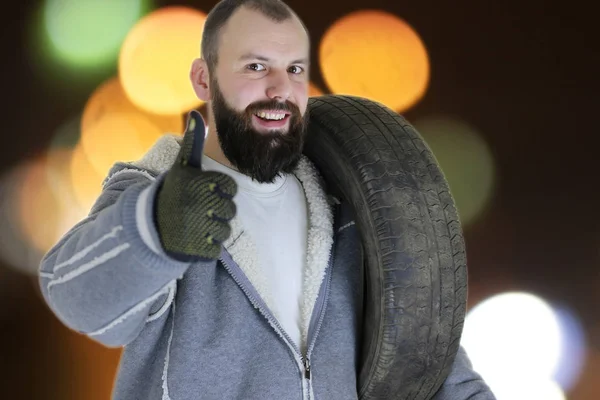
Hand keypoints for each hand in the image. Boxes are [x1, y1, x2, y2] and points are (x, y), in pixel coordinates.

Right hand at [154, 110, 236, 260]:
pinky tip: (193, 238)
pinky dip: (207, 245)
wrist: (150, 228)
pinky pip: (217, 246)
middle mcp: (202, 205)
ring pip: (225, 228)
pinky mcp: (200, 249)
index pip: (230, 188)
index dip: (218, 191)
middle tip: (196, 210)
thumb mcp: (181, 167)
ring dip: (212, 228)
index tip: (201, 192)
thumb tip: (197, 114)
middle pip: (230, 209)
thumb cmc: (172, 193)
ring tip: (193, 224)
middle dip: (216, 211)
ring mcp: (201, 228)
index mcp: (200, 183)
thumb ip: (193, 143)